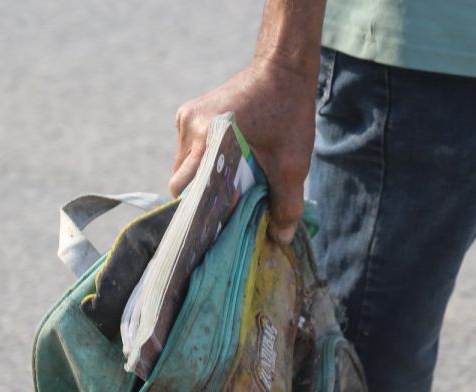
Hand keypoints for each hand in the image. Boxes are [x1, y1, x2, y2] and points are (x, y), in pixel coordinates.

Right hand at [169, 55, 317, 244]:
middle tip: (227, 209)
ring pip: (184, 166)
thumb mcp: (293, 165)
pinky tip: (228, 164)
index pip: (185, 188)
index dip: (197, 211)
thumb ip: (286, 205)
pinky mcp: (189, 112)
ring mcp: (186, 117)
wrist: (283, 68)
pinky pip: (189, 150)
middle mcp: (190, 125)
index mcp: (210, 136)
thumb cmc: (289, 114)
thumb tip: (279, 239)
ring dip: (203, 179)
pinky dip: (204, 162)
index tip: (213, 227)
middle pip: (182, 180)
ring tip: (230, 185)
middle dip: (202, 197)